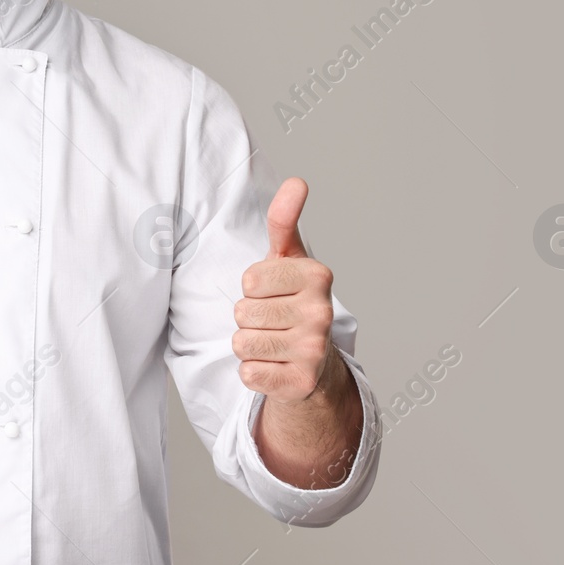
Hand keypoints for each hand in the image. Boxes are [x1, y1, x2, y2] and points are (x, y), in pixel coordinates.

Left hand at [232, 177, 338, 404]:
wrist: (315, 362)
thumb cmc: (293, 300)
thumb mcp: (287, 258)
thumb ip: (284, 219)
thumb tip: (296, 181)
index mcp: (317, 275)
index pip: (248, 279)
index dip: (251, 287)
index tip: (272, 292)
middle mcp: (322, 312)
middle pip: (242, 312)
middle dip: (248, 317)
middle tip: (273, 321)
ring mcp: (314, 350)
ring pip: (241, 343)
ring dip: (248, 345)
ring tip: (273, 341)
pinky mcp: (302, 383)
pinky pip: (248, 373)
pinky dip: (253, 372)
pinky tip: (275, 366)